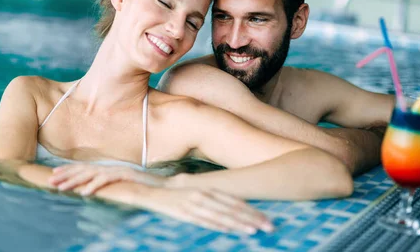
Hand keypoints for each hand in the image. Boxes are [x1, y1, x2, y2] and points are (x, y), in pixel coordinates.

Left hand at [49, 164, 166, 195]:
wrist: (162, 185)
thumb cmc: (142, 187)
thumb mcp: (121, 185)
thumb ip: (108, 184)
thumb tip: (92, 188)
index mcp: (108, 169)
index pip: (84, 168)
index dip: (68, 170)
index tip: (53, 174)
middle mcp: (110, 167)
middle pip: (84, 169)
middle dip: (66, 175)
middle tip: (50, 181)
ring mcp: (117, 170)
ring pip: (91, 174)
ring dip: (75, 181)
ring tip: (61, 188)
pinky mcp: (125, 175)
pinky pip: (106, 180)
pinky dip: (94, 186)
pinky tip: (84, 193)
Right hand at [140, 186, 273, 233]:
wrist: (150, 192)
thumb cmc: (177, 193)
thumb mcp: (197, 192)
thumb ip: (214, 199)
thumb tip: (234, 209)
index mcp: (209, 189)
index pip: (236, 201)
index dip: (253, 210)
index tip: (267, 219)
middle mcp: (204, 194)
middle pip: (232, 207)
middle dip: (252, 218)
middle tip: (269, 226)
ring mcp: (194, 203)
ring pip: (221, 215)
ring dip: (238, 223)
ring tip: (253, 231)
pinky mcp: (184, 213)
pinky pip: (203, 220)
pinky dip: (216, 225)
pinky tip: (228, 230)